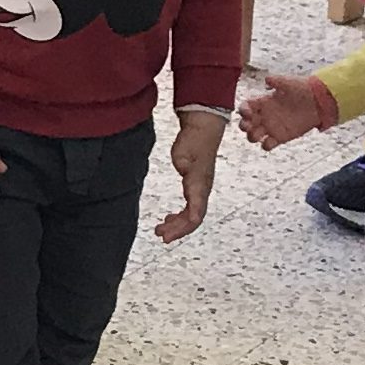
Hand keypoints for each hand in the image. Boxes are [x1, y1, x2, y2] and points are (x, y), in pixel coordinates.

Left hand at [157, 106, 226, 240]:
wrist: (203, 129)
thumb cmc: (194, 140)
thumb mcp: (184, 153)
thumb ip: (184, 163)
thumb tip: (183, 168)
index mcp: (200, 186)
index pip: (195, 215)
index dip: (182, 229)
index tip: (167, 235)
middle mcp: (202, 190)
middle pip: (192, 220)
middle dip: (177, 230)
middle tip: (160, 234)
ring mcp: (200, 189)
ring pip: (191, 215)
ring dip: (177, 225)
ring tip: (161, 229)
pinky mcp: (196, 186)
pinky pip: (190, 208)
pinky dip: (180, 216)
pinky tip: (169, 217)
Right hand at [237, 73, 332, 152]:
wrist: (318, 101)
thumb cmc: (302, 89)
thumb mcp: (289, 82)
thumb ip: (277, 81)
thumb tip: (267, 79)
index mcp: (263, 102)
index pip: (246, 107)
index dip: (243, 111)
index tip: (248, 113)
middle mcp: (264, 115)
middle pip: (246, 123)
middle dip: (243, 126)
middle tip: (248, 127)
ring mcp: (271, 127)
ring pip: (254, 135)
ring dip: (252, 137)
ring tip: (258, 135)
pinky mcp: (280, 137)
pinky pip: (268, 144)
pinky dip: (266, 145)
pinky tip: (271, 141)